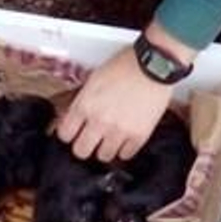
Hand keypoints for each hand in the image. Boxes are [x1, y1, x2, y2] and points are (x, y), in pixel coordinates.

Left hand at [58, 41, 180, 161]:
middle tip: (90, 138)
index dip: (69, 134)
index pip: (65, 135)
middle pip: (81, 151)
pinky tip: (125, 137)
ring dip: (105, 147)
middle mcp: (100, 120)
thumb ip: (82, 101)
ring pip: (103, 156)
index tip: (74, 132)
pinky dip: (124, 148)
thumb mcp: (95, 78)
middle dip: (84, 144)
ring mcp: (120, 130)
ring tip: (111, 136)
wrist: (155, 65)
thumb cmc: (127, 65)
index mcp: (85, 104)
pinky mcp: (139, 136)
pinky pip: (126, 155)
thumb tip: (73, 118)